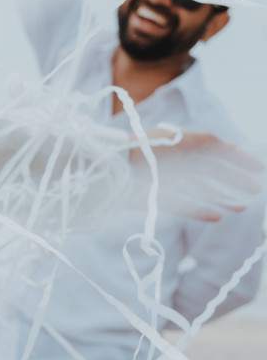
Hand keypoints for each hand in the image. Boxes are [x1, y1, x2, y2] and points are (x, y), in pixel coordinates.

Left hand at [130, 127, 263, 221]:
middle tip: (256, 189)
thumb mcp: (181, 142)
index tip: (260, 169)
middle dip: (234, 179)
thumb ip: (208, 144)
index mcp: (180, 142)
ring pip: (198, 189)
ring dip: (221, 196)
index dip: (238, 158)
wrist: (108, 170)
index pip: (216, 150)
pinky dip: (198, 209)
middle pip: (209, 170)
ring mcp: (162, 179)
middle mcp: (173, 160)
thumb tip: (231, 148)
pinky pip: (180, 204)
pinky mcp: (150, 197)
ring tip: (241, 207)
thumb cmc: (145, 152)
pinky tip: (217, 216)